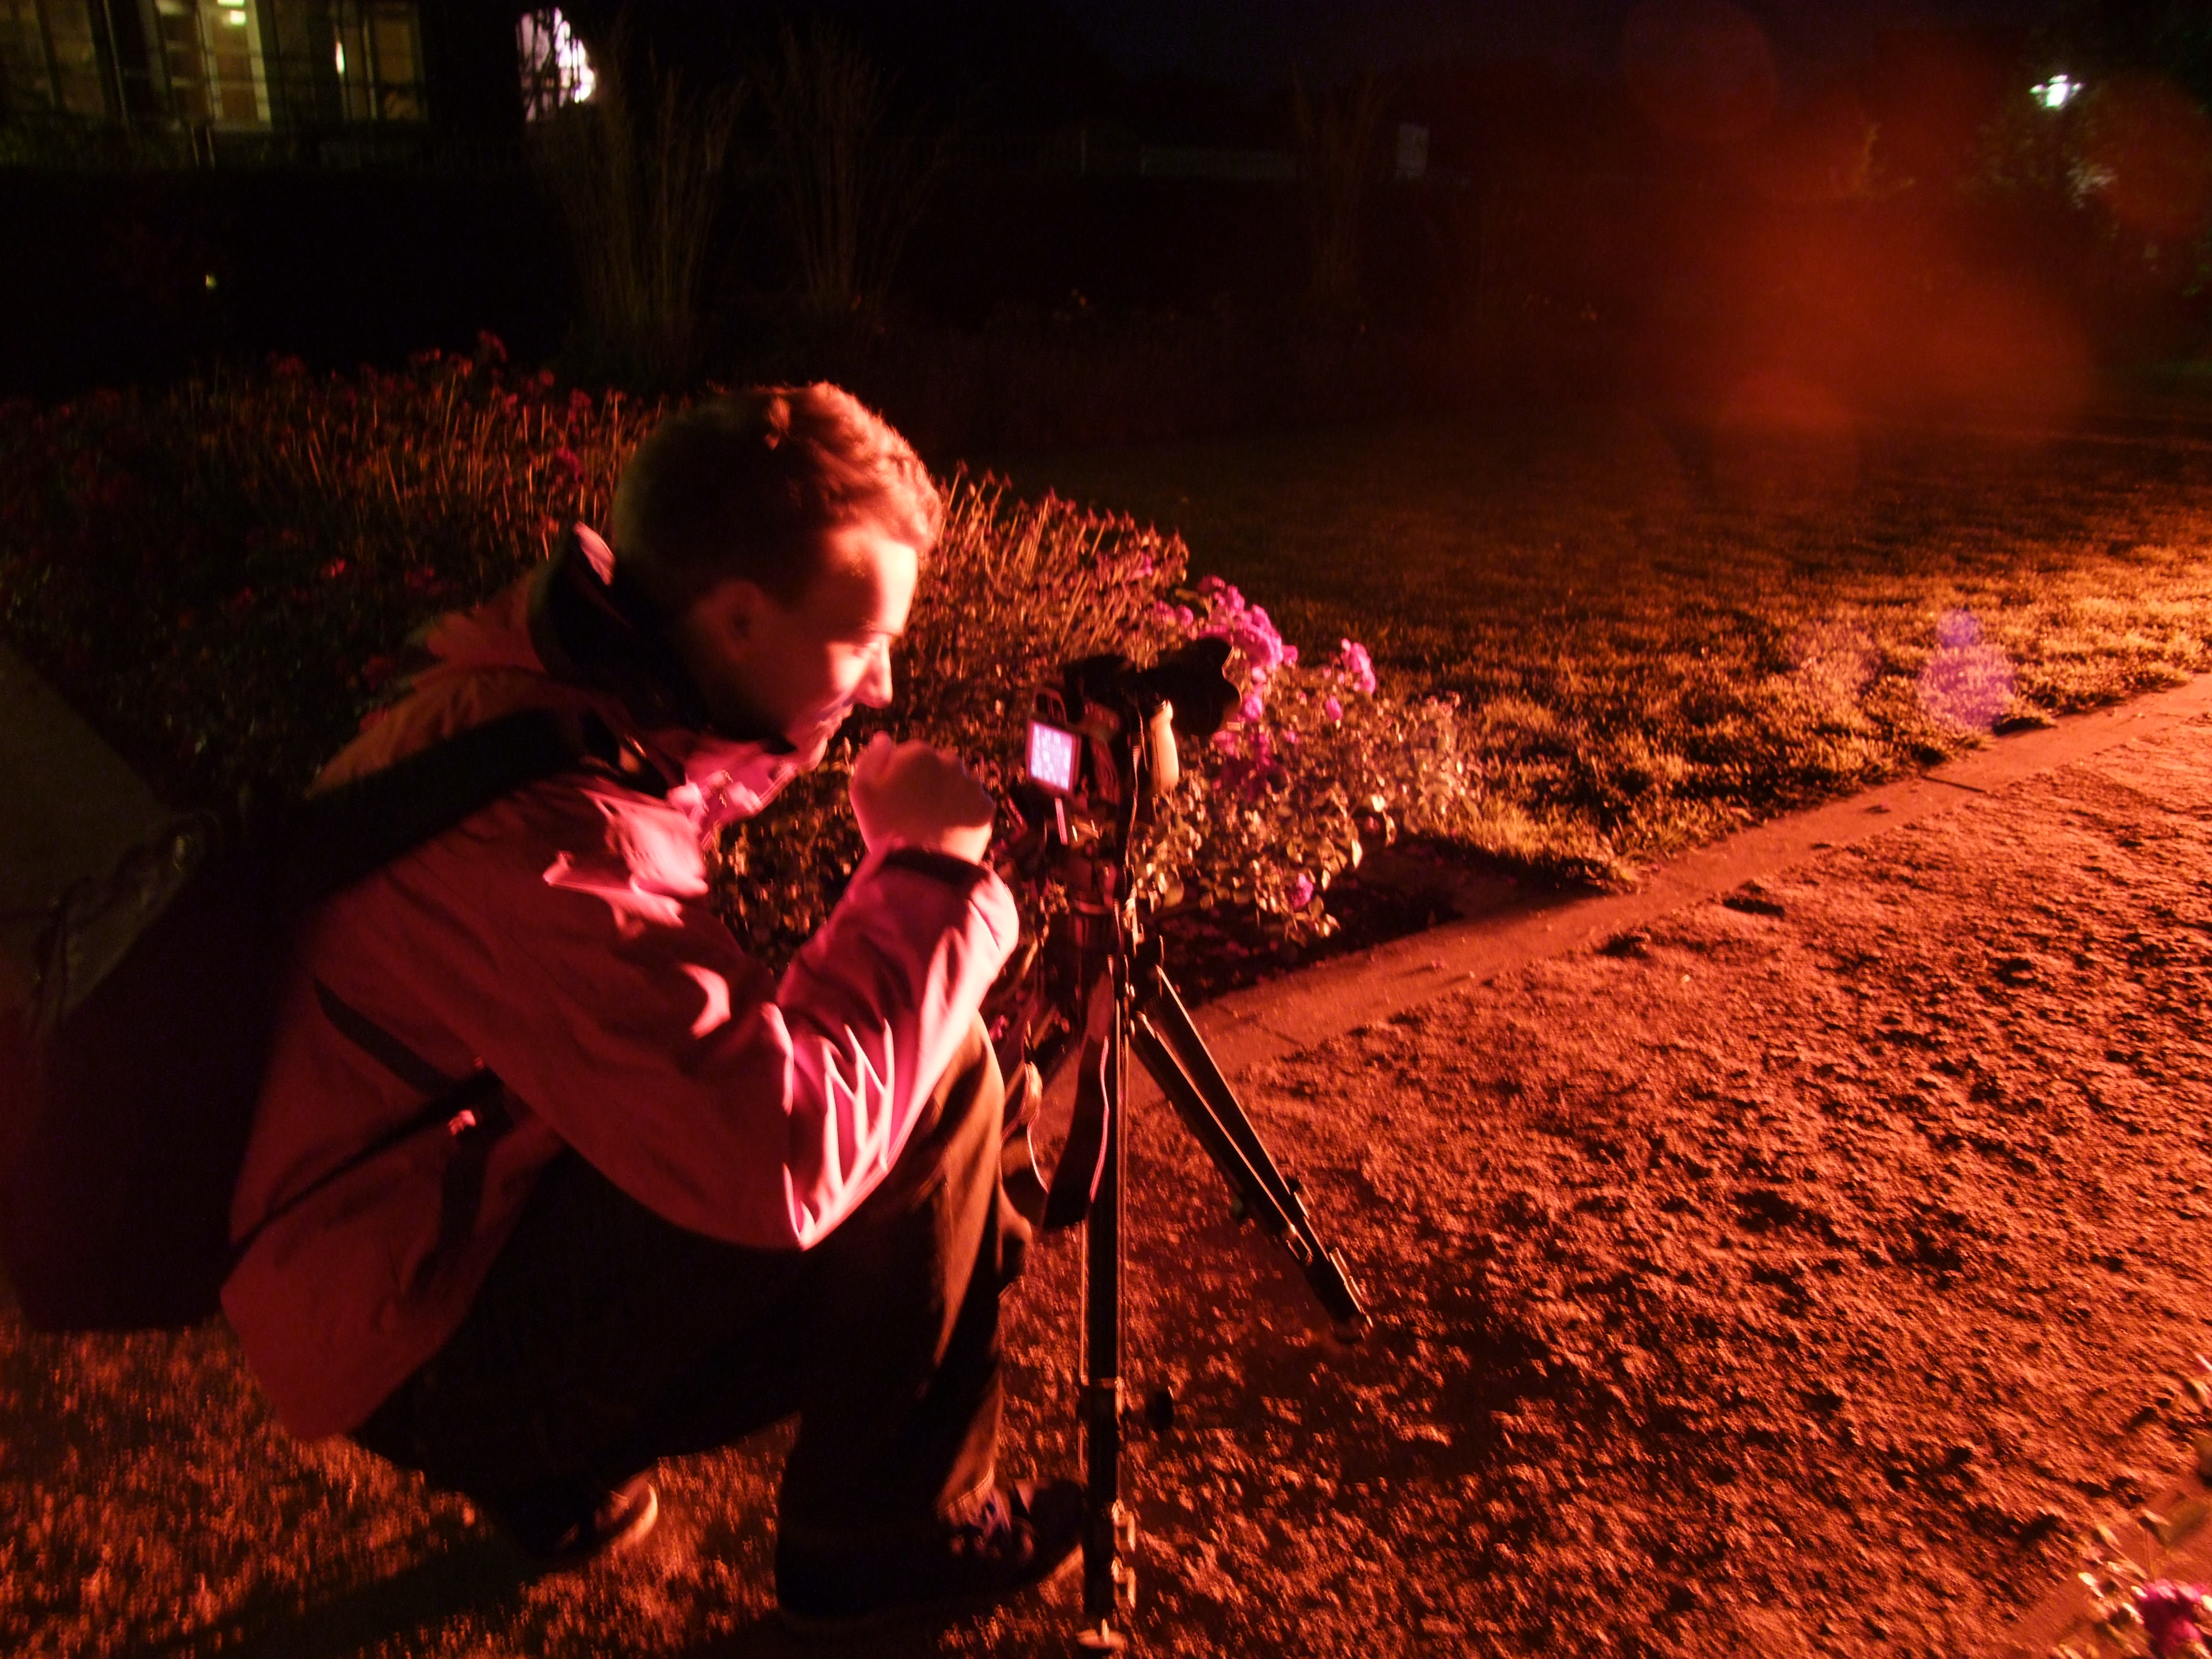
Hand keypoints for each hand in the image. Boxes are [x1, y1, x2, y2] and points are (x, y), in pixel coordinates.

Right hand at [848, 733, 994, 862]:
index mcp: (919, 753)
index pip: (911, 755)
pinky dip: (964, 813)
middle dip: (927, 782)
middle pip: (937, 767)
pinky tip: (949, 829)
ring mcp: (972, 784)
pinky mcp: (986, 807)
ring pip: (957, 784)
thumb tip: (884, 739)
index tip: (896, 798)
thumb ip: (871, 758)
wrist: (921, 868)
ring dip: (947, 796)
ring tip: (933, 823)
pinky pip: (973, 804)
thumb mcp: (862, 791)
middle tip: (914, 812)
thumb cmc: (885, 827)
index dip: (901, 776)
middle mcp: (951, 761)